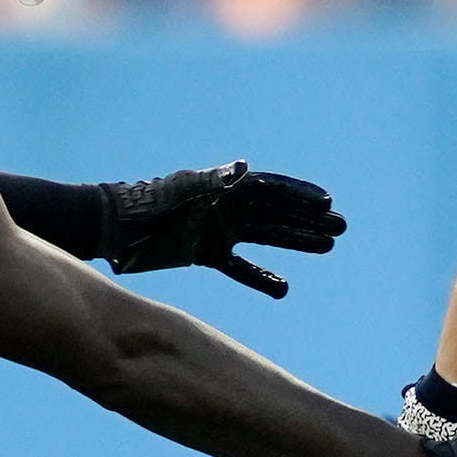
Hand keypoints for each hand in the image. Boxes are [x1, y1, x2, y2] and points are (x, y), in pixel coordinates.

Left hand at [99, 162, 346, 297]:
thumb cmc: (147, 204)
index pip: (272, 189)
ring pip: (268, 235)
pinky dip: (261, 276)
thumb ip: (214, 181)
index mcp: (225, 187)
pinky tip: (284, 288)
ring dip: (297, 240)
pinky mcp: (206, 252)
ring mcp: (219, 229)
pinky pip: (241, 266)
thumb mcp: (182, 190)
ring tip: (328, 245)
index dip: (300, 195)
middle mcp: (227, 206)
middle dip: (309, 219)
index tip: (327, 203)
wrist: (114, 227)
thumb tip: (244, 168)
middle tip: (341, 227)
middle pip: (277, 211)